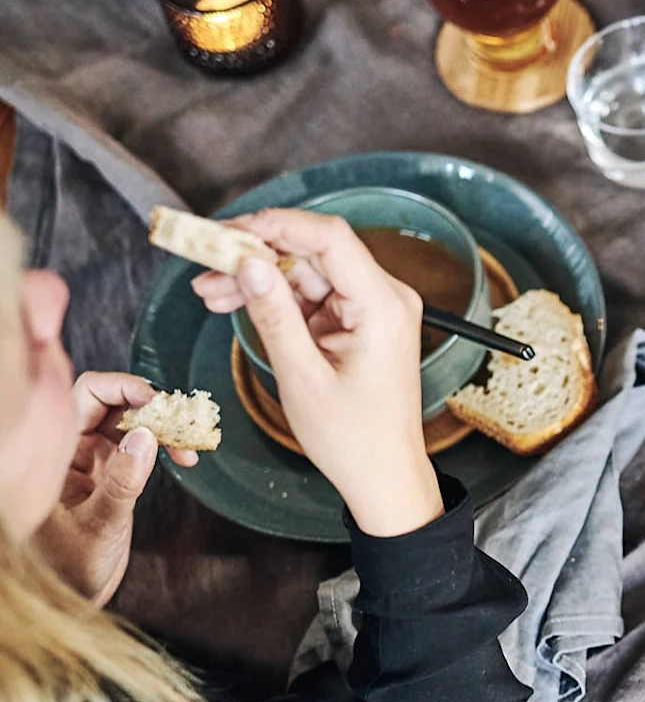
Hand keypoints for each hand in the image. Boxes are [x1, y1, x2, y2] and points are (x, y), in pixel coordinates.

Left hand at [30, 372, 199, 604]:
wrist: (68, 598)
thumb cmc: (68, 567)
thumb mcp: (98, 525)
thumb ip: (122, 482)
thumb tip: (146, 436)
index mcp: (56, 452)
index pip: (86, 395)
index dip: (122, 388)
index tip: (158, 401)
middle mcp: (72, 449)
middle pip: (112, 403)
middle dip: (151, 407)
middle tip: (183, 425)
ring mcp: (92, 461)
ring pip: (130, 423)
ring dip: (163, 427)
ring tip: (190, 447)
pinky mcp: (111, 476)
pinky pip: (139, 446)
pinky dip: (164, 446)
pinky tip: (184, 458)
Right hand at [190, 209, 441, 535]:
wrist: (383, 477)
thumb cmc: (353, 438)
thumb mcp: (302, 376)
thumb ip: (274, 315)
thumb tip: (249, 263)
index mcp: (383, 306)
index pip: (329, 238)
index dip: (275, 225)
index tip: (226, 231)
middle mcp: (385, 299)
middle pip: (313, 251)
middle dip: (255, 254)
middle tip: (202, 260)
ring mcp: (373, 310)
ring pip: (307, 272)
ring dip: (258, 277)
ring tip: (207, 290)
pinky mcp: (359, 323)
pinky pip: (312, 296)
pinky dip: (275, 298)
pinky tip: (232, 301)